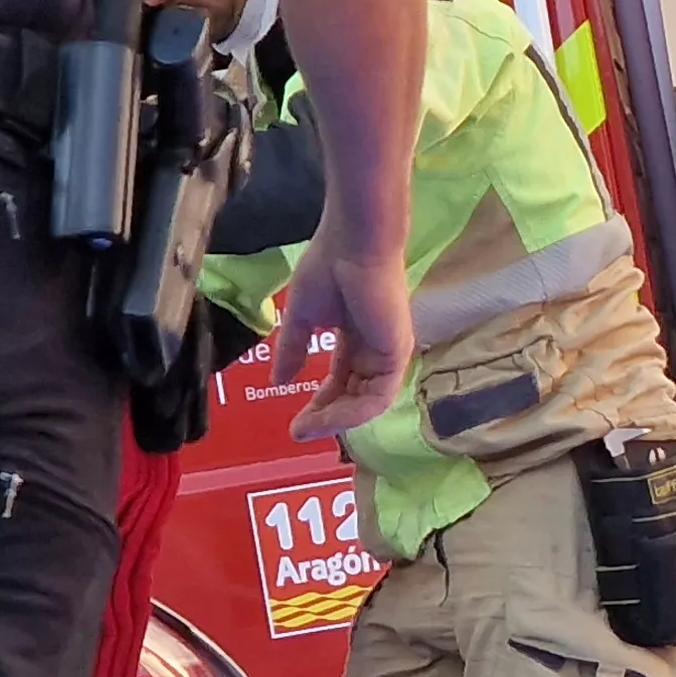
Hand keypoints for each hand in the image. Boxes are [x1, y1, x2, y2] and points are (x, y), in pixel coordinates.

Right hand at [272, 227, 415, 440]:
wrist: (352, 243)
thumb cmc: (328, 269)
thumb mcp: (302, 319)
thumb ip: (293, 351)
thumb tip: (278, 381)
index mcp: (357, 342)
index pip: (340, 383)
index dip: (318, 405)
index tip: (294, 423)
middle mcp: (376, 353)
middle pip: (354, 398)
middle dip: (325, 418)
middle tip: (298, 433)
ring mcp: (389, 355)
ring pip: (365, 404)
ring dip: (335, 421)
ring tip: (306, 429)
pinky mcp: (396, 355)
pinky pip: (375, 398)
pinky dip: (350, 412)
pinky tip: (323, 417)